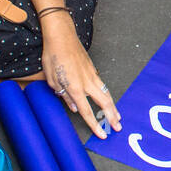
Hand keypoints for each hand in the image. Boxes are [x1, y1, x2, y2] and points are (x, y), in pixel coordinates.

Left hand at [42, 13, 121, 138]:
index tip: (102, 134)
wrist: (61, 36)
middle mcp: (86, 82)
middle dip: (112, 117)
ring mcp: (92, 74)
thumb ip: (64, 95)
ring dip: (113, 107)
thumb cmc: (53, 56)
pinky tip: (108, 100)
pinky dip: (107, 95)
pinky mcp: (92, 69)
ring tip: (117, 117)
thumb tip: (74, 107)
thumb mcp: (52, 79)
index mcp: (74, 87)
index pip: (86, 111)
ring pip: (106, 94)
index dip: (95, 125)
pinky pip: (102, 85)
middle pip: (104, 103)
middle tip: (118, 128)